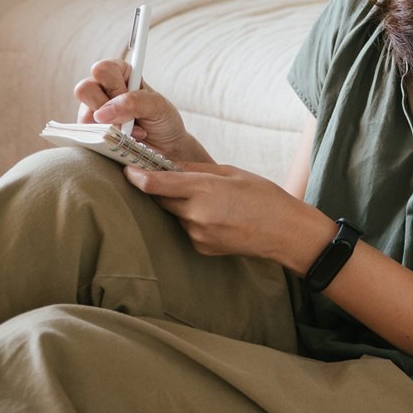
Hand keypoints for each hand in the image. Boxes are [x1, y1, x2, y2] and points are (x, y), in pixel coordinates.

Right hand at [74, 59, 196, 159]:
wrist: (166, 149)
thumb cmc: (163, 122)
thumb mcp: (158, 106)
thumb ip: (134, 102)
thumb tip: (102, 113)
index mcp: (121, 74)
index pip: (103, 69)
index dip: (114, 85)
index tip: (128, 97)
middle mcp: (103, 90)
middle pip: (84, 88)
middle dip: (107, 107)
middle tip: (129, 118)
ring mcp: (93, 111)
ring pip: (84, 115)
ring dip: (111, 127)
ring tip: (131, 132)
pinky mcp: (90, 132)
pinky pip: (85, 135)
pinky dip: (106, 140)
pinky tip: (122, 140)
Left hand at [123, 163, 332, 270]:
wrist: (285, 232)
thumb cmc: (264, 197)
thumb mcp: (232, 172)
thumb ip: (197, 170)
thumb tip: (169, 165)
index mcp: (206, 190)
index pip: (157, 183)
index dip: (137, 175)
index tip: (127, 168)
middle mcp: (197, 214)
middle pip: (161, 199)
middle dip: (160, 188)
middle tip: (166, 176)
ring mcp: (197, 234)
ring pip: (175, 214)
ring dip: (181, 204)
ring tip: (209, 199)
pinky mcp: (201, 247)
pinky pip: (186, 229)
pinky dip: (193, 219)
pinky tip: (216, 216)